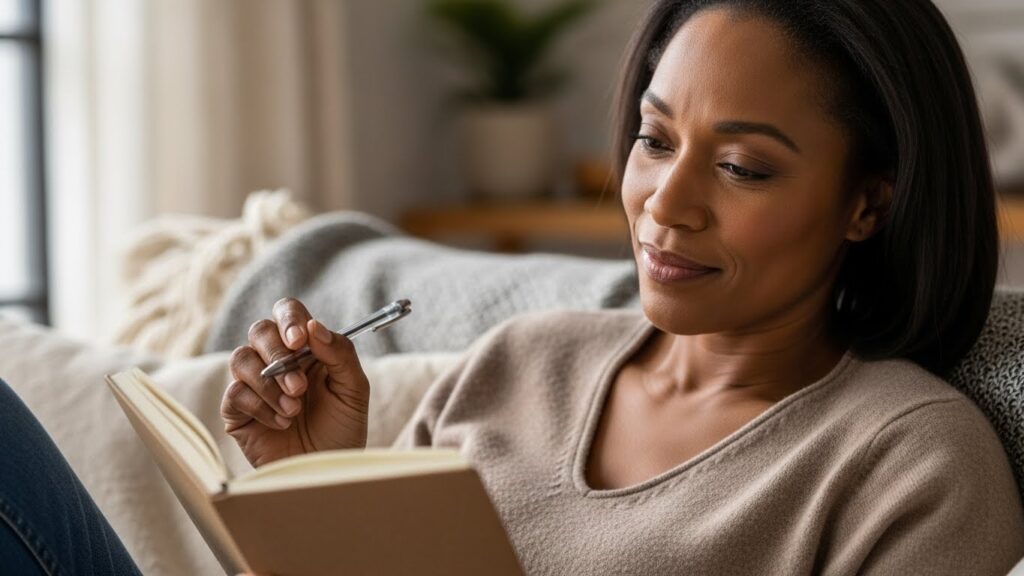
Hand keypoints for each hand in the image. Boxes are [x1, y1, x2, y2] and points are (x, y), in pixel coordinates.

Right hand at [221, 298, 369, 467]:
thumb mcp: (353, 390)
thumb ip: (340, 354)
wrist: (328, 472)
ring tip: (295, 410)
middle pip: (260, 330)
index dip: (289, 319)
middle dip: (277, 354)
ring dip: (270, 384)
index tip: (299, 340)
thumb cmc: (342, 429)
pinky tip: (282, 424)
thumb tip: (314, 325)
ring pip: (241, 358)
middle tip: (300, 387)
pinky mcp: (238, 411)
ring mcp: (254, 384)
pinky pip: (234, 394)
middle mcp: (276, 361)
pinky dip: (261, 407)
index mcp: (305, 348)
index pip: (288, 312)